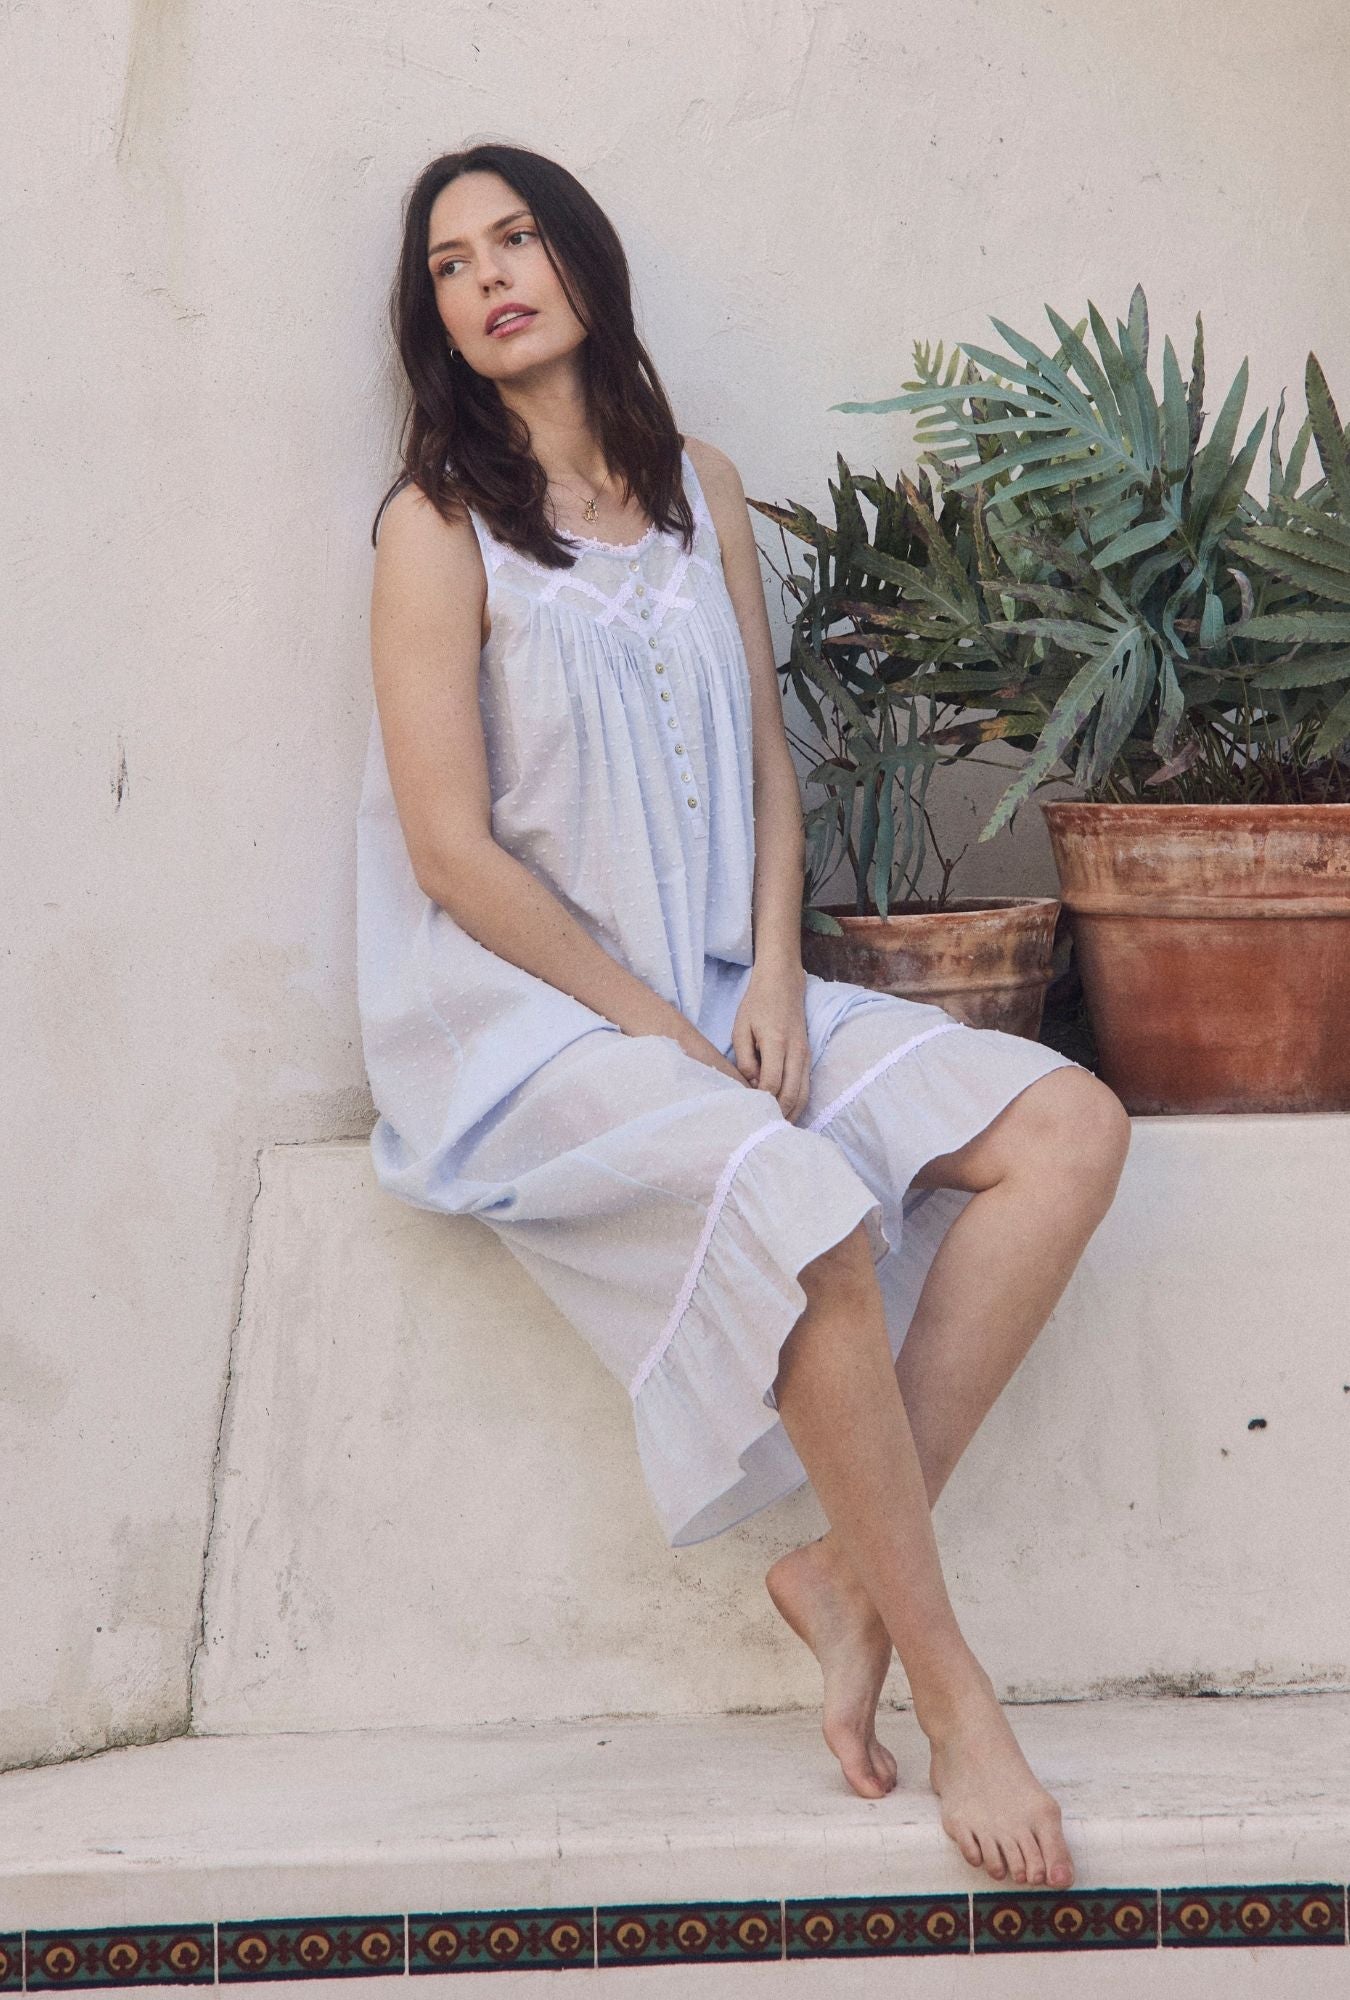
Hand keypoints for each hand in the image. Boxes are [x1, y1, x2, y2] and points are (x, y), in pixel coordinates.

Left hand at [730, 960, 810, 1122]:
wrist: (783, 984)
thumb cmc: (757, 1004)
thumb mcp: (741, 1028)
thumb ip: (745, 1058)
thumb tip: (752, 1085)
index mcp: (777, 1043)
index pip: (772, 1083)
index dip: (760, 1100)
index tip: (748, 1107)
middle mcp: (796, 1052)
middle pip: (791, 1095)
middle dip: (778, 1115)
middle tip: (762, 1131)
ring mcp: (805, 1056)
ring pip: (803, 1095)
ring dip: (791, 1114)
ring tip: (776, 1130)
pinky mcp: (808, 1057)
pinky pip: (806, 1087)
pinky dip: (798, 1104)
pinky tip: (787, 1114)